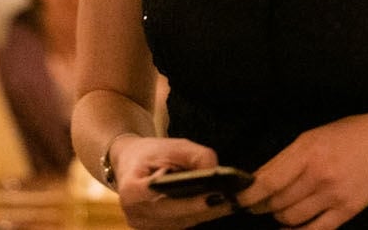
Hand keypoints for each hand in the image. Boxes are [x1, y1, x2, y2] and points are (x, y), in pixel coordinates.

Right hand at [110, 136, 236, 229]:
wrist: (130, 164)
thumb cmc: (151, 153)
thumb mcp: (172, 146)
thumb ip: (195, 156)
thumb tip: (217, 173)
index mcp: (131, 190)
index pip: (162, 198)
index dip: (189, 200)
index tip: (215, 196)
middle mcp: (136, 215)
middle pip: (178, 215)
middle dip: (208, 207)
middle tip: (237, 200)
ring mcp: (146, 228)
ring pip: (184, 223)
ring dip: (208, 213)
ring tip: (235, 201)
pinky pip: (184, 224)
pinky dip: (201, 214)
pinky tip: (221, 204)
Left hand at [235, 113, 367, 229]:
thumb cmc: (350, 134)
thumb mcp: (313, 135)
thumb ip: (287, 158)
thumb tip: (260, 179)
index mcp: (307, 151)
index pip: (267, 181)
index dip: (248, 195)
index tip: (236, 199)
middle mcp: (319, 176)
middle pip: (276, 202)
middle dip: (260, 206)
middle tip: (254, 204)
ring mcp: (334, 196)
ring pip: (291, 219)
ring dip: (277, 218)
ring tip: (274, 211)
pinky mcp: (347, 212)